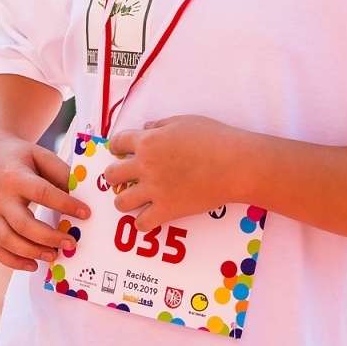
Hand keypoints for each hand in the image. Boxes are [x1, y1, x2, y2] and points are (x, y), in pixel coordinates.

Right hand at [0, 130, 89, 270]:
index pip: (42, 193)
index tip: (86, 213)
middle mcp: (0, 198)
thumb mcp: (40, 156)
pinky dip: (13, 261)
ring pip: (7, 240)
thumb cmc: (20, 157)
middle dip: (48, 237)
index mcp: (15, 176)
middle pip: (22, 223)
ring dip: (32, 252)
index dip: (65, 204)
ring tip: (54, 255)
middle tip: (71, 243)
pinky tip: (33, 264)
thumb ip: (60, 174)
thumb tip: (82, 196)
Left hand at [105, 116, 245, 230]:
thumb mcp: (185, 121)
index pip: (117, 142)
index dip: (116, 147)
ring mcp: (154, 190)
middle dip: (114, 177)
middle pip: (111, 175)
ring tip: (136, 200)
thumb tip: (146, 128)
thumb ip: (161, 124)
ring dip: (125, 201)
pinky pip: (141, 223)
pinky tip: (151, 216)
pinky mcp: (167, 209)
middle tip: (124, 179)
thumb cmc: (214, 138)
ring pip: (120, 202)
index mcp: (148, 141)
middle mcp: (145, 165)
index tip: (119, 152)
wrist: (235, 164)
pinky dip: (143, 222)